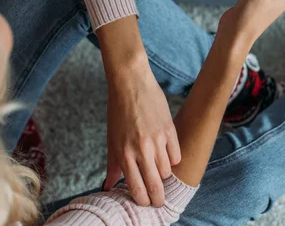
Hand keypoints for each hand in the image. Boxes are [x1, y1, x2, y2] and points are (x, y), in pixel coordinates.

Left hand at [104, 60, 180, 207]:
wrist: (131, 82)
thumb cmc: (118, 110)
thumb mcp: (112, 139)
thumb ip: (112, 165)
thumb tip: (108, 187)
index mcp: (124, 154)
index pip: (137, 189)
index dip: (143, 201)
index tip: (145, 203)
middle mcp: (141, 150)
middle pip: (155, 186)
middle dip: (157, 198)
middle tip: (158, 199)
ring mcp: (157, 140)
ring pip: (167, 172)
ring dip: (164, 174)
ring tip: (158, 168)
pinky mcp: (170, 129)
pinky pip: (177, 155)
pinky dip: (173, 158)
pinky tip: (166, 154)